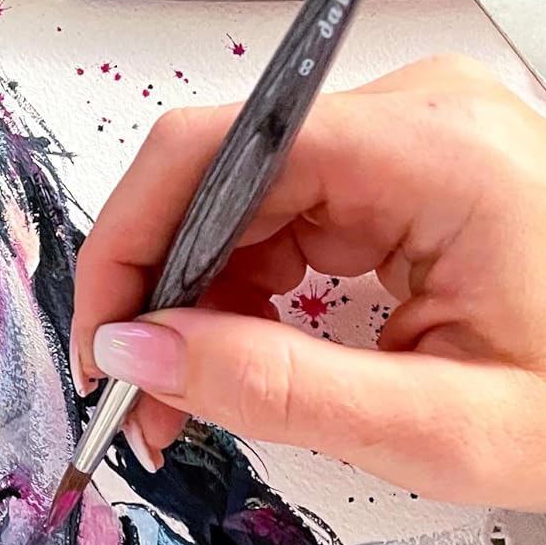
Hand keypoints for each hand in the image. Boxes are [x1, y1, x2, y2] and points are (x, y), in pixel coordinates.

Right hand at [69, 56, 545, 509]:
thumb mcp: (440, 427)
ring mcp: (409, 140)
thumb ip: (276, 388)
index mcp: (431, 152)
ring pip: (238, 203)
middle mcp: (413, 118)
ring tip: (201, 391)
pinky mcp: (404, 174)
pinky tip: (250, 352)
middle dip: (160, 293)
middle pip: (214, 177)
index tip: (105, 348)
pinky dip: (246, 292)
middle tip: (145, 397)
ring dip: (199, 300)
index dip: (129, 250)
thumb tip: (140, 352)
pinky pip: (282, 219)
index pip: (211, 156)